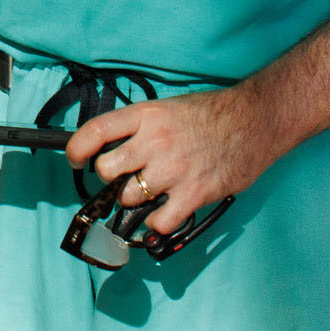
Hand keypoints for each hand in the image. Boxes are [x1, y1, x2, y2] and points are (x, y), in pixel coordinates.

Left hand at [65, 86, 281, 233]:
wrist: (255, 121)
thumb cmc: (210, 114)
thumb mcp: (167, 108)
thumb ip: (139, 127)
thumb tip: (110, 147)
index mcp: (146, 116)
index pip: (95, 131)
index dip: (76, 148)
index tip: (73, 158)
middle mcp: (155, 141)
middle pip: (107, 170)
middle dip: (110, 178)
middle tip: (123, 177)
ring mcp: (174, 169)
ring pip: (129, 197)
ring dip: (135, 199)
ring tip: (152, 191)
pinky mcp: (194, 193)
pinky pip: (160, 220)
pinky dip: (158, 222)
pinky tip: (165, 211)